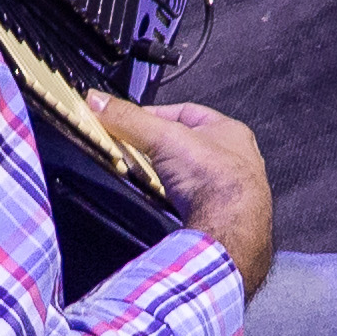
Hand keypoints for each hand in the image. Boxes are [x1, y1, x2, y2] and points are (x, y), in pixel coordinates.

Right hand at [106, 97, 273, 287]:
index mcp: (229, 132)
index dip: (154, 116)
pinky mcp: (218, 218)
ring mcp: (228, 192)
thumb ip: (130, 119)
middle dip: (159, 152)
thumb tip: (101, 102)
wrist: (230, 232)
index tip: (130, 122)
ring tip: (146, 180)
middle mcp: (234, 161)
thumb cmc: (220, 181)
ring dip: (166, 179)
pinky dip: (173, 204)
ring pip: (188, 178)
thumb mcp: (165, 137)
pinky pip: (189, 205)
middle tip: (136, 154)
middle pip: (185, 147)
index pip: (185, 113)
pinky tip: (163, 205)